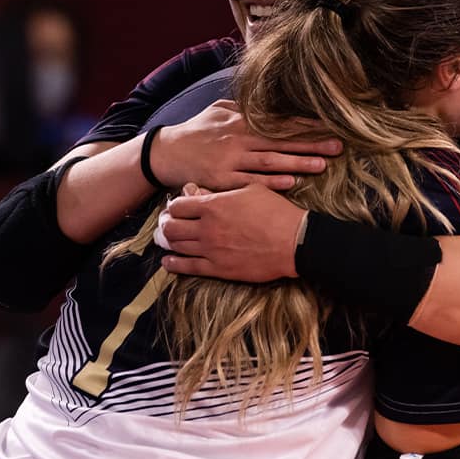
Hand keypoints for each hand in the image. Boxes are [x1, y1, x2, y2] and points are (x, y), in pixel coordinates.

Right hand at [152, 100, 341, 190]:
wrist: (165, 153)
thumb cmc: (195, 131)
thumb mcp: (217, 111)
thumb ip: (242, 108)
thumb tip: (265, 103)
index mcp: (241, 121)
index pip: (280, 122)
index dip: (305, 125)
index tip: (329, 126)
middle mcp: (238, 139)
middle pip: (281, 142)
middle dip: (311, 144)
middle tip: (337, 146)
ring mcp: (230, 160)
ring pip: (269, 162)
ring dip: (297, 164)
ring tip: (321, 165)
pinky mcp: (221, 180)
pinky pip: (249, 183)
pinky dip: (270, 183)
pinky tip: (290, 184)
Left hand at [158, 183, 307, 281]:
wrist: (294, 241)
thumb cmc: (276, 212)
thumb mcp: (250, 190)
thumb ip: (221, 191)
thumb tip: (198, 192)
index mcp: (213, 205)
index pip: (177, 205)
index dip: (174, 206)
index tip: (176, 208)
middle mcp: (207, 228)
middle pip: (171, 227)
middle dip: (165, 224)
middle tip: (166, 224)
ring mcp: (211, 250)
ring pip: (176, 246)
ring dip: (168, 243)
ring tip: (165, 241)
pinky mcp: (219, 269)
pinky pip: (188, 267)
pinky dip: (174, 264)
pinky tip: (168, 262)